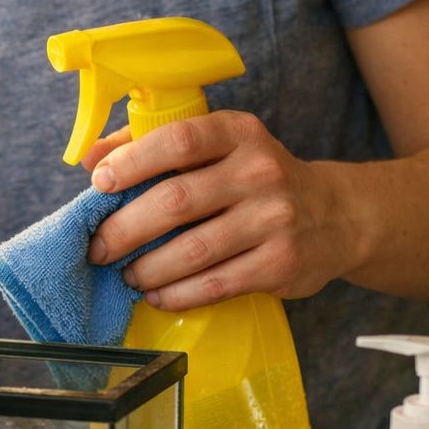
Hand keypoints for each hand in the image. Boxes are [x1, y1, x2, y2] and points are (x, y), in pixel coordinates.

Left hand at [81, 111, 354, 310]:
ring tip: (126, 275)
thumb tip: (89, 157)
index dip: (133, 161)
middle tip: (98, 248)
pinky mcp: (282, 263)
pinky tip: (158, 295)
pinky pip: (216, 284)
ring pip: (193, 250)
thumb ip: (152, 144)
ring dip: (147, 268)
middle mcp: (260, 171)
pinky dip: (177, 294)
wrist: (339, 215)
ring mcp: (275, 218)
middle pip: (177, 201)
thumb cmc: (252, 179)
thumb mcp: (217, 147)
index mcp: (238, 133)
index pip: (179, 139)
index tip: (100, 183)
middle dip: (125, 229)